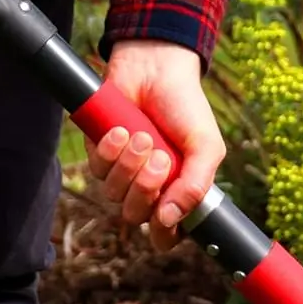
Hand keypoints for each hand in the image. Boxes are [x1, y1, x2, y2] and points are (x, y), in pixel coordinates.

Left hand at [85, 40, 225, 252]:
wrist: (157, 69)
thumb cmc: (185, 108)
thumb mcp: (205, 147)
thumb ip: (196, 185)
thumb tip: (171, 218)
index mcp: (176, 192)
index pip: (164, 234)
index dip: (162, 233)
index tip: (165, 216)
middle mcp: (148, 187)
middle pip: (134, 215)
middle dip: (145, 188)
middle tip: (159, 158)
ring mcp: (122, 171)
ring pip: (113, 194)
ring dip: (128, 165)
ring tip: (142, 136)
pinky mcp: (100, 153)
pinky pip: (97, 168)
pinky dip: (110, 149)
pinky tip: (121, 129)